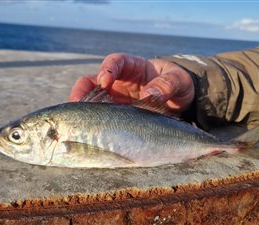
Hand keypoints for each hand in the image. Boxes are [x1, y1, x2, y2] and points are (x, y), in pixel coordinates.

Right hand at [69, 53, 194, 113]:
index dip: (107, 68)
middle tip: (77, 106)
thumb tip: (149, 96)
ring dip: (84, 111)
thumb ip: (167, 85)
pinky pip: (102, 118)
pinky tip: (94, 134)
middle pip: (93, 82)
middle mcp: (120, 82)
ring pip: (92, 101)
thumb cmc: (179, 84)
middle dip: (82, 92)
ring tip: (80, 124)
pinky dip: (95, 124)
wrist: (181, 101)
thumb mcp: (179, 81)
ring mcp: (116, 99)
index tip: (104, 81)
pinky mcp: (117, 114)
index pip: (116, 61)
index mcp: (134, 67)